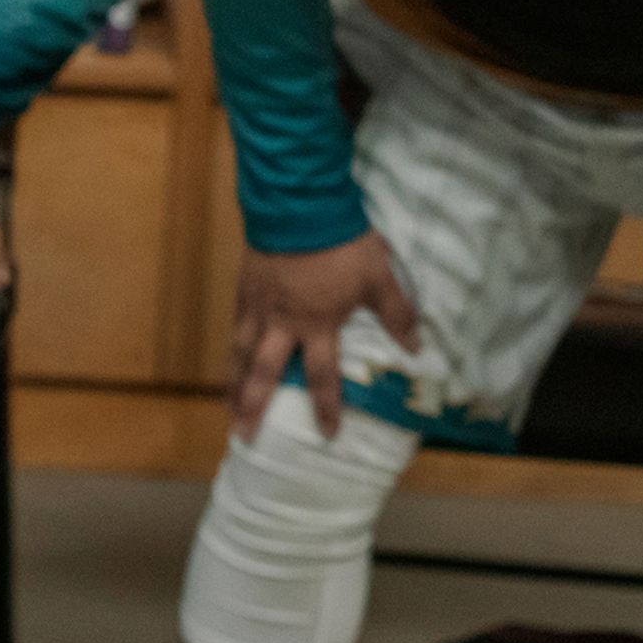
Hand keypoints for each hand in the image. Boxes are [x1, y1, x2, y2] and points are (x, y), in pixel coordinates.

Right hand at [225, 231, 422, 439]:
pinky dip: (230, 348)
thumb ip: (396, 313)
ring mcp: (259, 307)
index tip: (326, 434)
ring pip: (239, 353)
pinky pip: (235, 326)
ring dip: (232, 383)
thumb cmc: (340, 244)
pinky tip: (229, 358)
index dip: (326, 407)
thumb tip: (416, 346)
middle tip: (242, 434)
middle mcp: (282, 324)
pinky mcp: (245, 289)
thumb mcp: (378, 277)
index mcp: (317, 325)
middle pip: (262, 373)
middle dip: (253, 406)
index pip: (321, 377)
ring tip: (227, 406)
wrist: (297, 207)